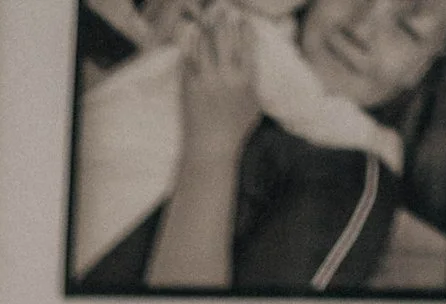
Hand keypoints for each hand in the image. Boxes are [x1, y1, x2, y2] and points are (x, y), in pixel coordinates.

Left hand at [177, 6, 263, 159]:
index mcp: (245, 79)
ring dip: (206, 29)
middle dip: (224, 21)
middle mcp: (226, 77)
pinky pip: (188, 59)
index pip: (246, 44)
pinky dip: (190, 46)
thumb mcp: (255, 104)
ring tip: (206, 21)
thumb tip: (256, 57)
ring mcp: (206, 81)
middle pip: (225, 38)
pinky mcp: (189, 87)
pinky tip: (191, 38)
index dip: (244, 28)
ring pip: (205, 44)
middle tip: (222, 13)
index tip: (242, 20)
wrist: (210, 149)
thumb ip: (256, 79)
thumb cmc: (235, 128)